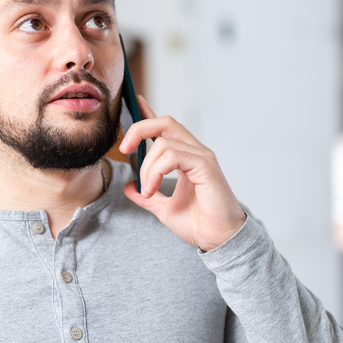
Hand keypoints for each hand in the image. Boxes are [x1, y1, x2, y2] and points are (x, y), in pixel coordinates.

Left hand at [118, 96, 246, 251]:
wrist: (217, 239)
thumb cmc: (199, 223)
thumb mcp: (163, 208)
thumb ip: (147, 195)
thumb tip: (129, 187)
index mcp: (186, 158)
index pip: (166, 127)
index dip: (148, 113)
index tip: (132, 102)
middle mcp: (195, 152)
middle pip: (165, 122)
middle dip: (139, 129)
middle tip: (124, 150)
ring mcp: (202, 157)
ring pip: (163, 142)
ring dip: (147, 168)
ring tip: (147, 191)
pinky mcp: (206, 166)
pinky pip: (173, 156)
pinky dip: (156, 172)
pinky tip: (152, 190)